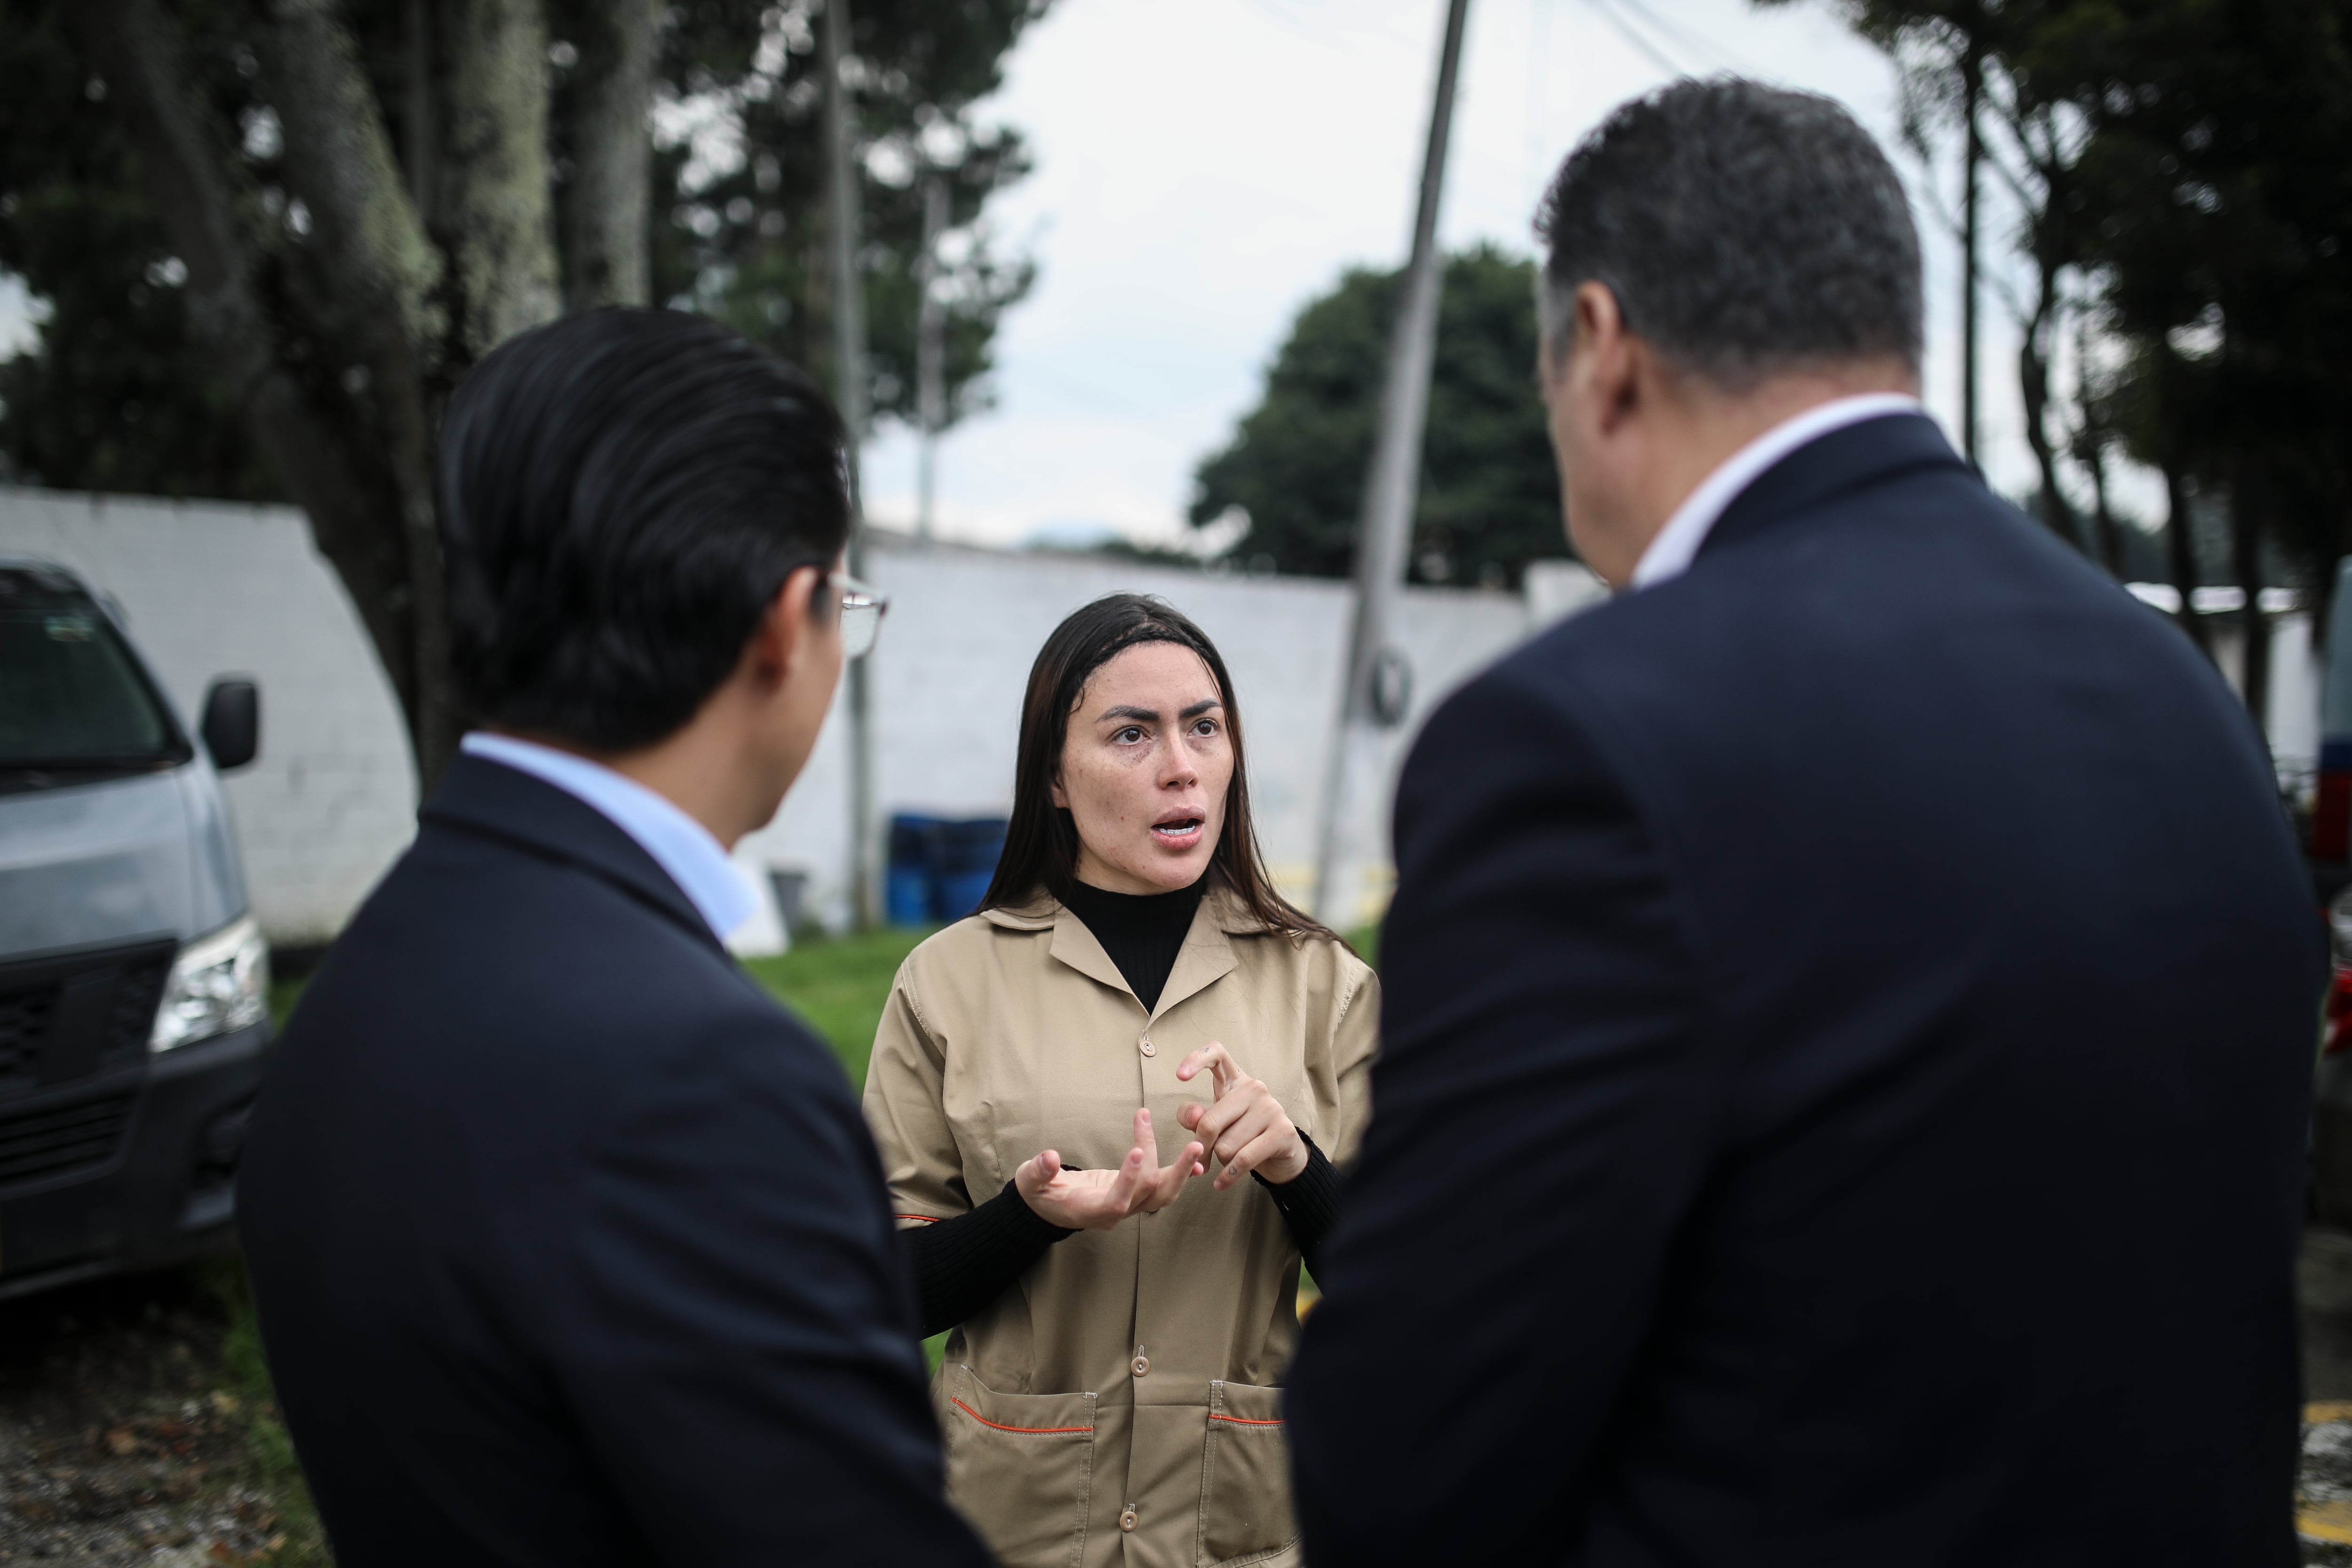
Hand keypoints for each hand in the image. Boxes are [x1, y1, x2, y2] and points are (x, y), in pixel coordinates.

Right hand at [1013, 1107, 1205, 1231]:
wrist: (1048, 1206)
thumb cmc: (1038, 1192)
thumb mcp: (1030, 1181)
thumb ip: (1039, 1171)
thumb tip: (1048, 1158)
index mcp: (1089, 1210)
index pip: (1117, 1201)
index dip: (1129, 1179)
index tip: (1139, 1150)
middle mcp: (1114, 1212)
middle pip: (1150, 1196)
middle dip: (1173, 1170)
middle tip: (1193, 1145)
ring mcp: (1127, 1206)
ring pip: (1162, 1195)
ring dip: (1182, 1171)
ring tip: (1198, 1147)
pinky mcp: (1134, 1195)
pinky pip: (1161, 1188)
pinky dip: (1179, 1173)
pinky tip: (1196, 1157)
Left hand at [1177, 1042, 1308, 1189]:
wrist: (1281, 1153)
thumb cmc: (1241, 1133)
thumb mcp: (1215, 1123)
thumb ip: (1195, 1118)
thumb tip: (1194, 1116)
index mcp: (1235, 1079)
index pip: (1217, 1053)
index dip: (1196, 1059)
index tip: (1180, 1076)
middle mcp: (1255, 1087)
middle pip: (1210, 1122)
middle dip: (1202, 1148)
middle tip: (1202, 1160)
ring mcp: (1271, 1108)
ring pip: (1226, 1146)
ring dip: (1221, 1161)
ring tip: (1227, 1161)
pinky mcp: (1283, 1131)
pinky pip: (1243, 1160)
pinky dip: (1228, 1177)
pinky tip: (1221, 1184)